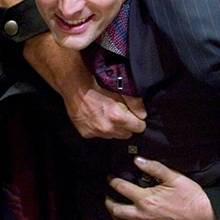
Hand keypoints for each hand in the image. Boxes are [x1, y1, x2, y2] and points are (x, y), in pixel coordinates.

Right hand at [23, 33, 145, 138]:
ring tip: (107, 114)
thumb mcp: (120, 90)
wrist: (75, 86)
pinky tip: (95, 117)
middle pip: (127, 134)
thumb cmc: (98, 84)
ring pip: (113, 136)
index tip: (134, 116)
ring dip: (113, 128)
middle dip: (126, 126)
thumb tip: (144, 114)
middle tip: (121, 114)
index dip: (138, 121)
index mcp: (118, 118)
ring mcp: (96, 133)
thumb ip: (135, 103)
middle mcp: (108, 129)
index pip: (139, 128)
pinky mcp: (86, 133)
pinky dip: (99, 128)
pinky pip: (99, 135)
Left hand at [105, 156, 219, 219]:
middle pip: (117, 210)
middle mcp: (143, 216)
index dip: (112, 181)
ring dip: (116, 218)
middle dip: (109, 201)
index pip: (122, 188)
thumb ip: (153, 167)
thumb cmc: (189, 194)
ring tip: (115, 211)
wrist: (204, 215)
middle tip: (107, 195)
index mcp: (146, 199)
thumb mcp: (173, 176)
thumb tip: (137, 159)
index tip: (109, 177)